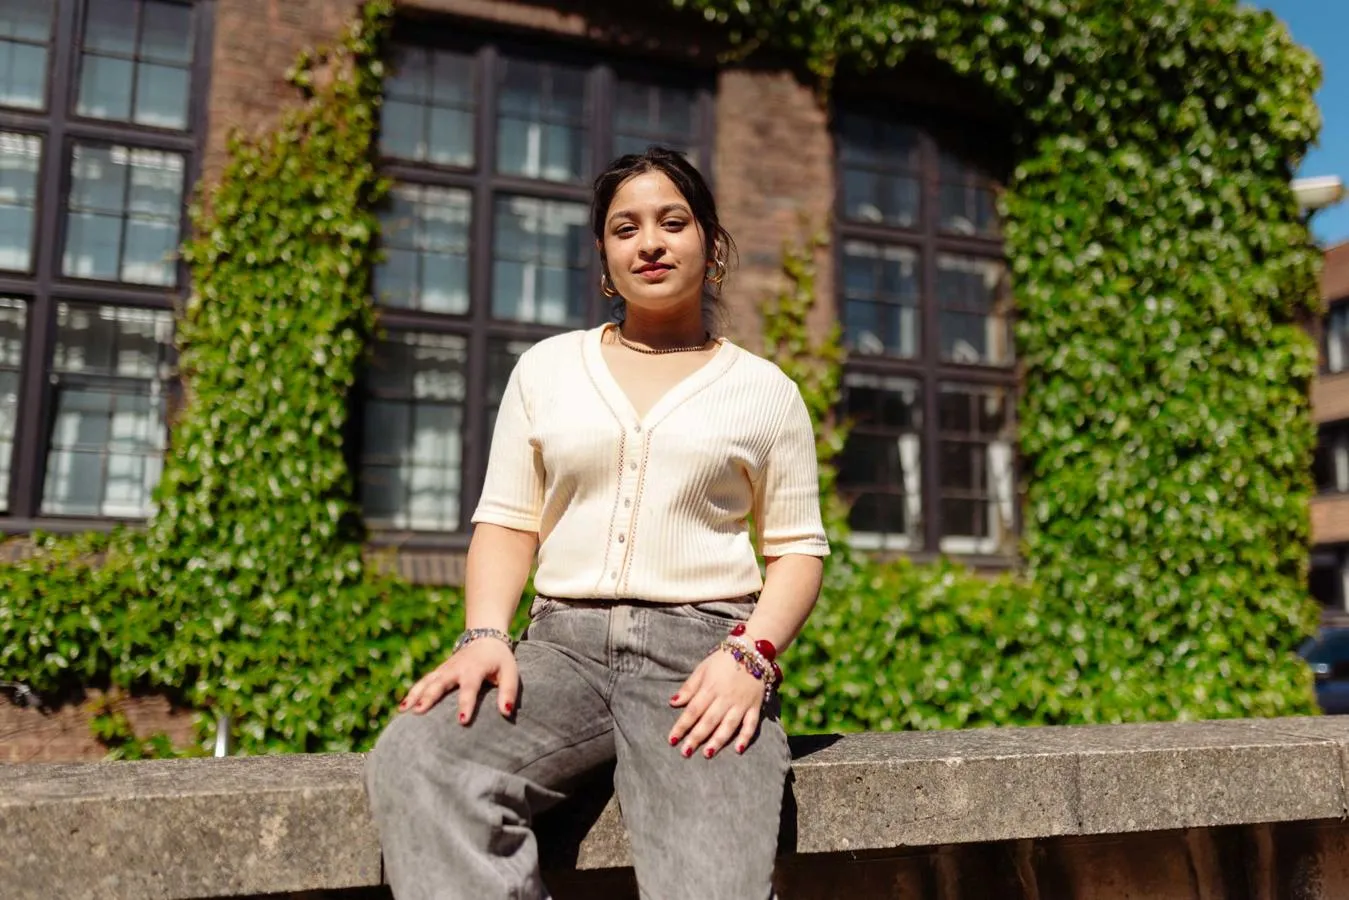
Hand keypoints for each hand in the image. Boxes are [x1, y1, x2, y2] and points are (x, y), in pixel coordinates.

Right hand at [399, 638, 517, 724]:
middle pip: (440, 683)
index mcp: (475, 669)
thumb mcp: (510, 672)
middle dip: (430, 697)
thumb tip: (506, 712)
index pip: (470, 688)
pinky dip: (412, 692)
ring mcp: (445, 669)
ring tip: (404, 710)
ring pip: (427, 681)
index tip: (461, 722)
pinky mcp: (439, 671)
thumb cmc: (500, 660)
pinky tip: (402, 707)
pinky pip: (423, 682)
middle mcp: (456, 668)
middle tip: (419, 711)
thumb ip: (508, 692)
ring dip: (415, 694)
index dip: (466, 705)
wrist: (486, 639)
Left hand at [668, 648, 763, 758]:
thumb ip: (689, 687)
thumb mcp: (702, 668)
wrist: (752, 649)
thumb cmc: (723, 659)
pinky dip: (746, 737)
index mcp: (710, 687)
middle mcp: (725, 697)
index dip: (682, 726)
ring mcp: (741, 703)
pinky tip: (738, 749)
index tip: (672, 739)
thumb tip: (673, 703)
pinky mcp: (755, 706)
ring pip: (729, 725)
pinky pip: (751, 724)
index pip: (693, 710)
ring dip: (718, 740)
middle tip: (685, 753)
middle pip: (709, 720)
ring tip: (707, 753)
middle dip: (696, 737)